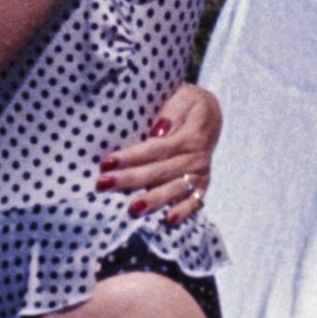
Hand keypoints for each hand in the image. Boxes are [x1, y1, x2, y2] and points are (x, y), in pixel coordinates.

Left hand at [97, 83, 221, 223]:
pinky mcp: (202, 185)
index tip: (107, 162)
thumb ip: (171, 112)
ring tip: (133, 208)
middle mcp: (196, 157)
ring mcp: (200, 173)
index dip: (131, 157)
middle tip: (104, 184)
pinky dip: (183, 212)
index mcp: (190, 135)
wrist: (212, 116)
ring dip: (153, 200)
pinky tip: (168, 221)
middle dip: (131, 179)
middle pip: (160, 171)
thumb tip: (158, 130)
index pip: (156, 148)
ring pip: (174, 189)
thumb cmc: (188, 105)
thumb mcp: (184, 97)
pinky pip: (194, 202)